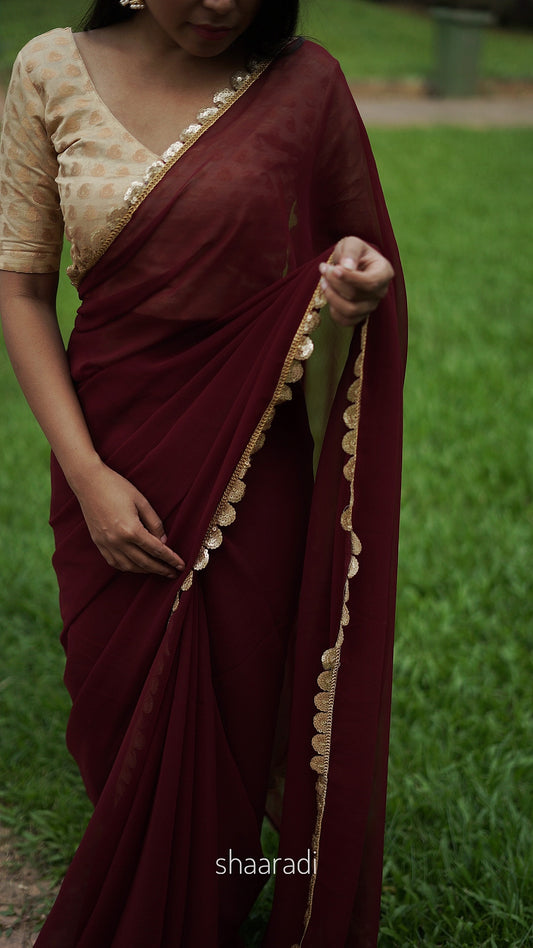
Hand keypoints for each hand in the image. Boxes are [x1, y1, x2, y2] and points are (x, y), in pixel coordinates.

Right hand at [73, 461, 184, 577]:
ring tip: (158, 570)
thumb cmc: (117, 487)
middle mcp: (117, 541)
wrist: (88, 482)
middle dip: (161, 569)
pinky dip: (128, 567)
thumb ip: (155, 523)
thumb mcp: (142, 501)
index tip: (181, 565)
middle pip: (144, 562)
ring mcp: (106, 544)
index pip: (156, 550)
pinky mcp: (98, 543)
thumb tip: (163, 541)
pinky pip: (115, 563)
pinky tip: (137, 566)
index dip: (170, 559)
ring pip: (129, 567)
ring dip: (145, 571)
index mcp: (131, 530)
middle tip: (173, 574)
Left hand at [319, 236, 393, 326]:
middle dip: (335, 283)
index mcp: (384, 272)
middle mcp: (381, 292)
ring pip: (350, 310)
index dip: (350, 278)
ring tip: (323, 281)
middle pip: (356, 296)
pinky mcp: (360, 316)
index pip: (370, 282)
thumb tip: (347, 267)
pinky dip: (333, 311)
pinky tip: (329, 294)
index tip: (334, 269)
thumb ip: (351, 251)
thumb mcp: (352, 243)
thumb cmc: (353, 252)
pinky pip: (345, 321)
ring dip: (331, 296)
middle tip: (323, 268)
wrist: (351, 264)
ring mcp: (371, 306)